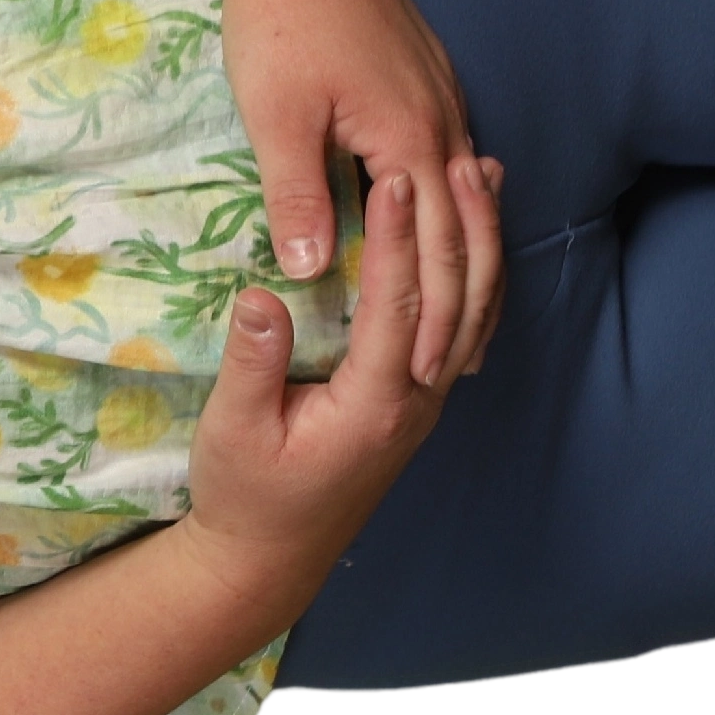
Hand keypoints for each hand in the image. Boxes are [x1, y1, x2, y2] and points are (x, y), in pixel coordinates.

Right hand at [168, 168, 462, 617]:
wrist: (271, 556)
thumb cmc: (246, 493)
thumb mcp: (231, 431)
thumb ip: (253, 364)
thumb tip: (262, 294)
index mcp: (372, 403)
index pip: (395, 304)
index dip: (394, 239)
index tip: (391, 178)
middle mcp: (415, 400)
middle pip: (457, 300)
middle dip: (458, 225)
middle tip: (458, 157)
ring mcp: (424, 402)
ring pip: (472, 312)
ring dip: (481, 242)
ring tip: (483, 176)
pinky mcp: (417, 400)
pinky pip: (461, 328)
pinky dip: (475, 275)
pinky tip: (471, 239)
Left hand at [215, 0, 506, 384]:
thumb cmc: (279, 22)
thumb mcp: (277, 118)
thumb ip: (299, 197)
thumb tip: (315, 273)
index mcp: (409, 140)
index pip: (437, 252)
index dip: (433, 318)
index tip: (426, 376)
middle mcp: (442, 122)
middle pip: (470, 234)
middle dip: (467, 306)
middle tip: (457, 370)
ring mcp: (443, 97)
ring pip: (472, 200)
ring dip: (471, 265)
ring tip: (466, 320)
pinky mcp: (429, 79)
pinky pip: (458, 165)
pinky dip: (459, 215)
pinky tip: (449, 231)